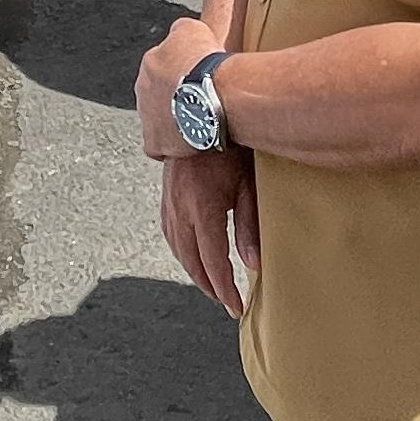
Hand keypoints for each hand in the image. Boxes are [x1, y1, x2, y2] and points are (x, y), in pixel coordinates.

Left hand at [134, 9, 227, 161]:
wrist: (214, 93)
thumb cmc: (207, 62)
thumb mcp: (193, 29)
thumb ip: (180, 31)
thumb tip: (178, 35)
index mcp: (150, 63)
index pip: (162, 69)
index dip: (182, 75)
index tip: (199, 80)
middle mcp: (142, 89)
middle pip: (158, 95)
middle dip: (175, 97)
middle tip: (200, 102)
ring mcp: (146, 116)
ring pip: (157, 119)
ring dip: (174, 121)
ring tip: (199, 123)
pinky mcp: (154, 141)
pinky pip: (157, 146)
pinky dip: (170, 146)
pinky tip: (188, 143)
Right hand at [160, 146, 257, 316]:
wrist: (202, 113)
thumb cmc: (232, 145)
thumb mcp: (248, 183)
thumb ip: (250, 225)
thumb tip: (253, 263)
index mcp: (201, 208)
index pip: (212, 260)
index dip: (224, 288)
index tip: (236, 306)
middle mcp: (180, 208)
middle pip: (190, 260)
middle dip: (208, 285)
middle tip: (226, 301)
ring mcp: (169, 201)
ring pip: (177, 248)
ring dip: (193, 270)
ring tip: (212, 283)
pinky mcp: (166, 194)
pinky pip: (170, 232)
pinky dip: (182, 251)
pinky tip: (192, 255)